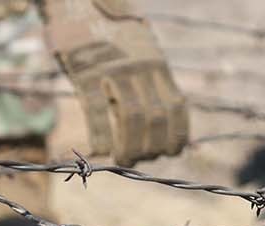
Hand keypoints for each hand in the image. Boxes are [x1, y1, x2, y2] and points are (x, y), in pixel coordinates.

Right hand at [42, 0, 187, 164]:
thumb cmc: (106, 26)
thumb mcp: (137, 45)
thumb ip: (146, 74)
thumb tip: (155, 107)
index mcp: (157, 64)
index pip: (178, 108)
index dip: (176, 136)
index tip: (168, 152)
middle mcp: (141, 68)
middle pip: (157, 118)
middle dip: (152, 148)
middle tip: (139, 160)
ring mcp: (115, 69)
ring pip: (133, 117)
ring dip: (130, 147)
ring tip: (123, 160)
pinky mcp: (87, 71)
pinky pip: (97, 110)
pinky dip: (101, 135)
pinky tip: (99, 149)